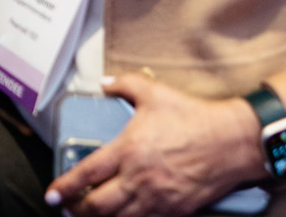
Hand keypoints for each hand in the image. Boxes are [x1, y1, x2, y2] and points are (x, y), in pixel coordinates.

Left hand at [45, 74, 264, 216]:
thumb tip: (103, 82)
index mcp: (127, 150)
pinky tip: (122, 216)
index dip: (64, 187)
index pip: (86, 174)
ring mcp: (157, 198)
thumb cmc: (194, 117)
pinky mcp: (176, 210)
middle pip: (96, 206)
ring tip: (87, 215)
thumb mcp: (154, 92)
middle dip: (76, 210)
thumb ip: (123, 84)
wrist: (234, 142)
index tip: (51, 194)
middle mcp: (138, 178)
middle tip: (67, 207)